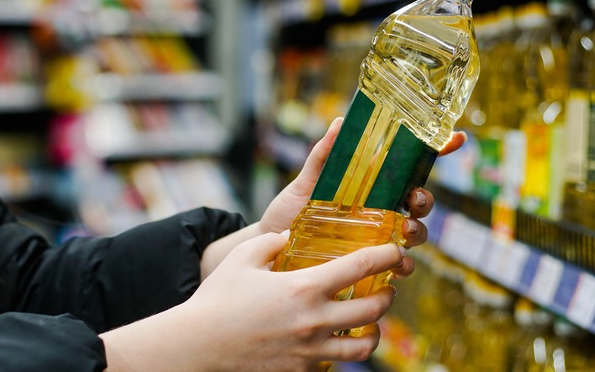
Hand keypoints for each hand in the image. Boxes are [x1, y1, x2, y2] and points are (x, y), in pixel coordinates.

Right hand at [102, 233, 404, 370]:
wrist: (198, 348)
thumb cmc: (218, 299)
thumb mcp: (243, 258)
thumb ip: (272, 242)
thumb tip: (290, 236)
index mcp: (304, 287)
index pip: (361, 267)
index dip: (387, 255)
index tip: (396, 250)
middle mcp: (315, 321)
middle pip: (375, 309)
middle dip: (387, 295)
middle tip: (385, 286)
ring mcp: (311, 351)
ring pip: (365, 346)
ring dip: (374, 329)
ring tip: (368, 320)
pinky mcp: (302, 371)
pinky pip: (336, 364)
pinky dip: (343, 351)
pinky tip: (334, 339)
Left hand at [259, 118, 465, 276]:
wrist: (268, 252)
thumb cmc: (289, 214)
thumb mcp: (304, 184)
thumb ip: (322, 156)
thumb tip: (339, 122)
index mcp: (370, 186)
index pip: (409, 167)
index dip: (437, 150)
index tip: (456, 137)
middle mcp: (380, 211)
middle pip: (419, 201)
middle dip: (425, 199)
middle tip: (415, 200)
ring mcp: (377, 238)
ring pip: (414, 233)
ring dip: (417, 231)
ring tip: (405, 231)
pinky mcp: (369, 264)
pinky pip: (397, 266)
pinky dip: (404, 265)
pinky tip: (398, 265)